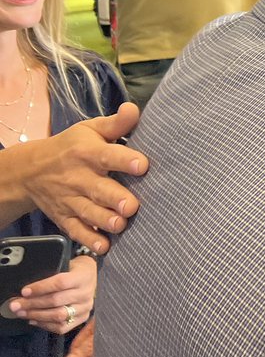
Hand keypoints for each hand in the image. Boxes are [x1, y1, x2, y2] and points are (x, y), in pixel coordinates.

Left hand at [9, 254, 96, 333]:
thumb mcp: (66, 265)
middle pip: (56, 301)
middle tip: (16, 305)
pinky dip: (45, 325)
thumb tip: (27, 290)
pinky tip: (34, 320)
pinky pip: (62, 327)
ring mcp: (86, 307)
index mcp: (83, 277)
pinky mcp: (83, 318)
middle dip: (33, 304)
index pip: (60, 283)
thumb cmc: (74, 269)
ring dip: (37, 315)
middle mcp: (86, 293)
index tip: (24, 291)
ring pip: (58, 315)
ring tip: (22, 313)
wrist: (91, 275)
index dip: (41, 288)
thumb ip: (51, 275)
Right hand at [22, 102, 147, 253]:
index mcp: (86, 152)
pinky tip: (104, 247)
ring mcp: (70, 200)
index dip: (124, 160)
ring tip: (121, 225)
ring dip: (104, 220)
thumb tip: (134, 109)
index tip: (142, 165)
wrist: (30, 171)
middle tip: (132, 206)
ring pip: (88, 212)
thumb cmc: (72, 146)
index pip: (106, 155)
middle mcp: (78, 177)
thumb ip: (116, 123)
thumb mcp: (90, 129)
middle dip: (115, 198)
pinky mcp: (64, 217)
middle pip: (98, 189)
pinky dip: (89, 239)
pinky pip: (76, 230)